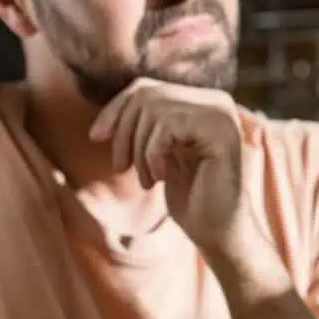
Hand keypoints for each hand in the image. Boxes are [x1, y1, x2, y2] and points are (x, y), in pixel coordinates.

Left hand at [88, 78, 282, 284]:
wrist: (217, 231)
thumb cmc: (189, 195)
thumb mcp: (161, 151)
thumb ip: (147, 122)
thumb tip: (111, 106)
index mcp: (205, 100)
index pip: (146, 87)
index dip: (116, 110)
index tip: (96, 137)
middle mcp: (218, 100)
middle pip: (147, 94)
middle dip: (125, 133)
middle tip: (122, 168)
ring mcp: (222, 114)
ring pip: (154, 109)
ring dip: (139, 150)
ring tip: (147, 179)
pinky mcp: (221, 132)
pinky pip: (167, 127)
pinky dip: (153, 155)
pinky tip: (161, 178)